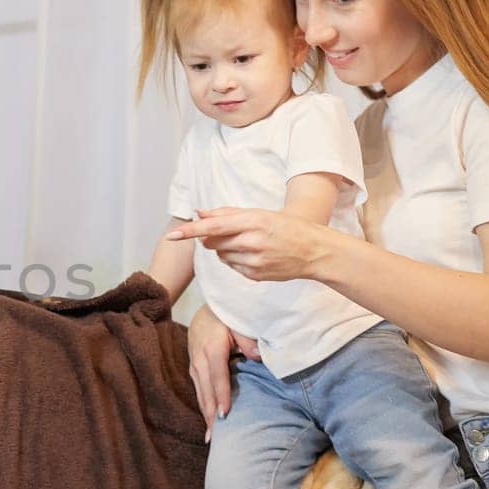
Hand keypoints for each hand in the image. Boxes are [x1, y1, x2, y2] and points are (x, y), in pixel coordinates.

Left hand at [166, 207, 325, 282]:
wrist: (314, 251)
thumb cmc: (285, 227)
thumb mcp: (259, 213)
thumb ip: (227, 213)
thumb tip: (199, 213)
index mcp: (253, 222)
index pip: (213, 226)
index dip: (191, 231)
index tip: (173, 234)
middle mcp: (251, 242)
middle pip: (212, 242)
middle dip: (213, 237)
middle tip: (233, 232)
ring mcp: (253, 262)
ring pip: (221, 256)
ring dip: (226, 249)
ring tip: (249, 244)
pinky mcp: (255, 276)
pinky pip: (232, 267)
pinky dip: (236, 260)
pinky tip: (255, 255)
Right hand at [184, 305, 256, 442]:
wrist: (207, 307)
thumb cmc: (228, 316)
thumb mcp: (240, 322)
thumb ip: (248, 339)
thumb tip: (258, 357)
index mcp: (212, 347)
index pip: (218, 376)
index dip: (221, 396)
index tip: (226, 415)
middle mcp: (199, 358)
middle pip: (206, 390)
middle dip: (210, 414)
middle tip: (217, 438)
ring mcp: (194, 364)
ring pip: (200, 393)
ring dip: (206, 414)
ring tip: (211, 437)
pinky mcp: (193, 367)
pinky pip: (199, 389)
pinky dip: (204, 406)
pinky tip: (209, 420)